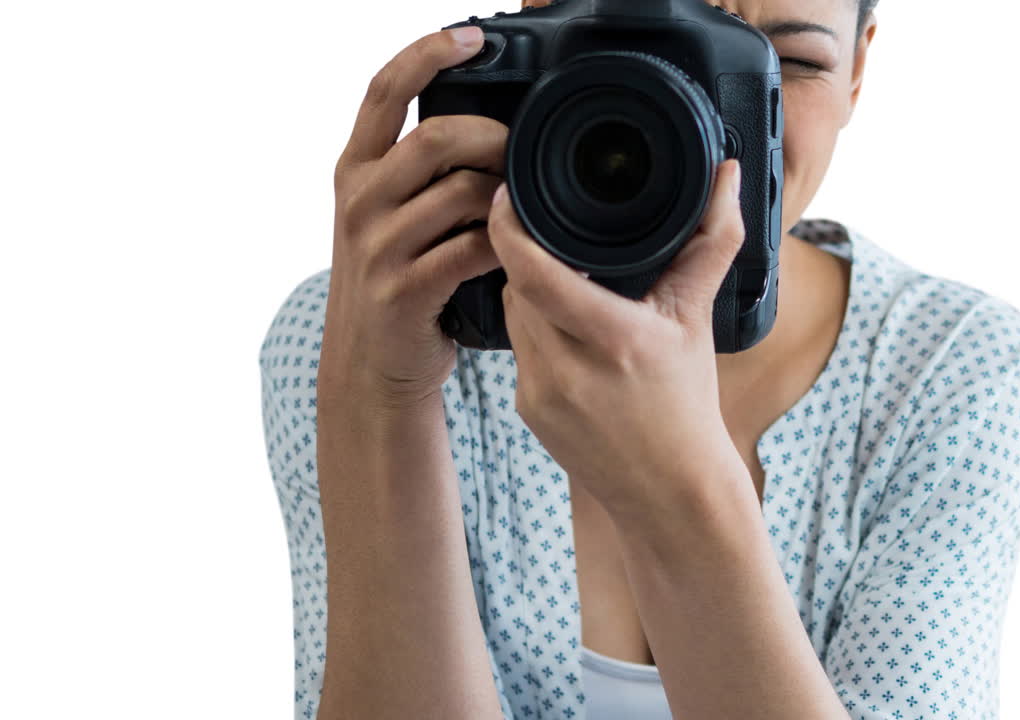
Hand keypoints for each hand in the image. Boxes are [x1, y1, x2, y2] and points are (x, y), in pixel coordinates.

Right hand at [321, 25, 505, 410]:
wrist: (371, 365)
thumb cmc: (396, 281)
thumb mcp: (388, 215)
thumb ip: (420, 171)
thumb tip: (491, 126)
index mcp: (355, 170)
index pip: (382, 91)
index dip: (426, 54)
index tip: (472, 37)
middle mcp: (359, 201)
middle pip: (433, 139)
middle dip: (492, 136)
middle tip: (525, 149)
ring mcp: (378, 247)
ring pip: (458, 194)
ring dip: (506, 194)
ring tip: (528, 203)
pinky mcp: (404, 290)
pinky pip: (470, 250)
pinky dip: (506, 244)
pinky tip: (522, 247)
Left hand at [488, 158, 748, 520]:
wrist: (671, 490)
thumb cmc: (688, 402)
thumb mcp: (698, 317)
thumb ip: (713, 239)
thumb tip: (727, 175)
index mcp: (613, 340)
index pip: (534, 273)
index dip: (509, 230)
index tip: (506, 198)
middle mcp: (567, 370)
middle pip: (519, 287)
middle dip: (530, 260)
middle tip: (550, 238)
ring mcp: (540, 395)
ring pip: (514, 317)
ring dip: (532, 296)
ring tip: (567, 286)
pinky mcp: (527, 411)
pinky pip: (518, 352)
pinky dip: (536, 334)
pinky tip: (566, 336)